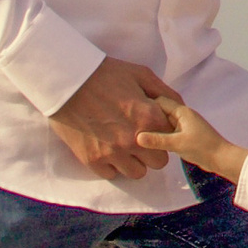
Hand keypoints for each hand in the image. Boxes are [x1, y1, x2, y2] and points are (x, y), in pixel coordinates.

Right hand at [49, 56, 176, 181]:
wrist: (66, 81)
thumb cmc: (105, 74)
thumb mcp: (140, 74)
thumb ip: (165, 93)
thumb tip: (180, 108)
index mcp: (149, 118)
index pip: (171, 139)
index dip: (164, 133)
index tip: (153, 128)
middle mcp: (134, 139)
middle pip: (158, 162)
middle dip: (152, 151)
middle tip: (140, 139)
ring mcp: (112, 152)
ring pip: (137, 172)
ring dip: (133, 161)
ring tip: (122, 145)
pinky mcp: (92, 160)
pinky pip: (112, 174)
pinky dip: (111, 164)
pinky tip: (106, 148)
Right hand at [134, 95, 244, 181]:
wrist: (222, 159)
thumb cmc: (202, 147)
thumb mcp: (177, 143)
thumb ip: (157, 140)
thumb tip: (136, 137)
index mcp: (181, 111)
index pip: (159, 101)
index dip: (145, 105)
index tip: (131, 114)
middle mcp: (182, 116)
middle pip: (160, 112)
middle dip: (147, 117)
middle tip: (131, 126)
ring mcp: (184, 126)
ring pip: (163, 123)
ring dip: (153, 128)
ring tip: (137, 135)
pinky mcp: (185, 135)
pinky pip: (168, 131)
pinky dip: (160, 136)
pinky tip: (150, 143)